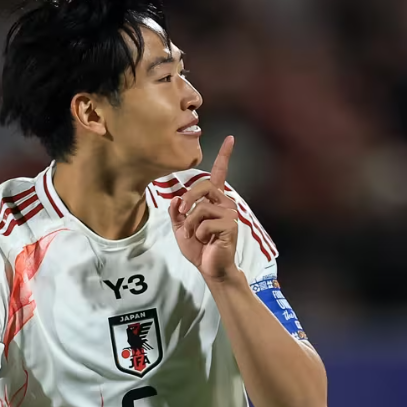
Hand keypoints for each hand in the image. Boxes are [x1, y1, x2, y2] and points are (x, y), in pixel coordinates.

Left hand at [168, 136, 239, 280]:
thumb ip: (176, 212)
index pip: (220, 174)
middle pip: (203, 186)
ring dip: (190, 224)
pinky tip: (205, 241)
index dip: (225, 156)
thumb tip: (176, 198)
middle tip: (181, 213)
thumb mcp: (179, 227)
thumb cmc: (197, 247)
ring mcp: (229, 213)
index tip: (231, 138)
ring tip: (194, 235)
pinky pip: (205, 222)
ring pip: (201, 207)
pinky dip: (198, 233)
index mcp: (214, 200)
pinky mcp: (230, 225)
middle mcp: (224, 202)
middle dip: (188, 199)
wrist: (209, 267)